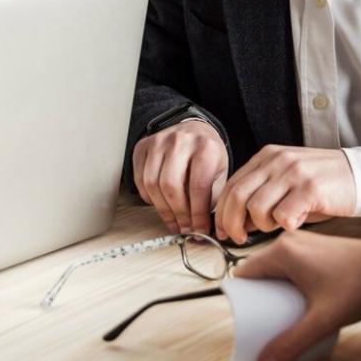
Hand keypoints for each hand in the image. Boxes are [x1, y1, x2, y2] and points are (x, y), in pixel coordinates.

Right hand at [131, 118, 227, 234]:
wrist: (194, 130)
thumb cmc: (207, 154)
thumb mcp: (220, 172)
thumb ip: (213, 198)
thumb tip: (201, 228)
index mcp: (205, 147)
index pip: (198, 187)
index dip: (197, 214)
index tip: (198, 230)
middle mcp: (180, 141)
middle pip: (171, 186)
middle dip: (178, 214)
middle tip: (184, 228)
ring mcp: (158, 142)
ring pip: (152, 184)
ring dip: (162, 209)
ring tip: (173, 220)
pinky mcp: (143, 147)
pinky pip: (140, 179)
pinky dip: (149, 197)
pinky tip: (160, 203)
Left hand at [213, 145, 355, 243]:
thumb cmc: (323, 185)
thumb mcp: (287, 183)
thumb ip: (262, 196)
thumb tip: (237, 222)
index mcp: (268, 156)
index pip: (232, 185)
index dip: (222, 212)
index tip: (223, 230)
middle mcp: (277, 160)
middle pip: (237, 196)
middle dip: (232, 223)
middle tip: (239, 239)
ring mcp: (294, 173)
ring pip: (257, 208)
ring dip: (263, 226)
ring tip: (280, 224)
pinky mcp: (310, 188)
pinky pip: (283, 216)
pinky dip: (286, 226)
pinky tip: (298, 222)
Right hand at [234, 231, 360, 360]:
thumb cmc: (358, 286)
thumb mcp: (321, 320)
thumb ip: (291, 343)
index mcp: (283, 252)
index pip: (245, 273)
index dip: (240, 296)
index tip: (243, 316)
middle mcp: (290, 242)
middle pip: (260, 271)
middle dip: (258, 296)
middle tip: (262, 320)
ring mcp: (305, 242)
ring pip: (276, 267)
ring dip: (274, 289)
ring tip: (281, 313)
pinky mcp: (317, 247)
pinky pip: (291, 264)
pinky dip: (289, 282)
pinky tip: (299, 301)